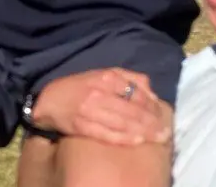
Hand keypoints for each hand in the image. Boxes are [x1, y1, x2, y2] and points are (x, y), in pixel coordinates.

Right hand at [32, 68, 170, 145]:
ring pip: (122, 123)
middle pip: (132, 110)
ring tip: (157, 138)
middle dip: (152, 122)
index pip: (136, 92)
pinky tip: (137, 141)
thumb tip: (152, 93)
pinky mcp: (82, 126)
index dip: (152, 106)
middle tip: (166, 132)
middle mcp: (99, 93)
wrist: (50, 100)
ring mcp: (90, 110)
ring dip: (143, 132)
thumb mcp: (103, 74)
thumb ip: (129, 78)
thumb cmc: (80, 86)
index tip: (163, 116)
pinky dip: (124, 138)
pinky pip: (107, 134)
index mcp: (106, 78)